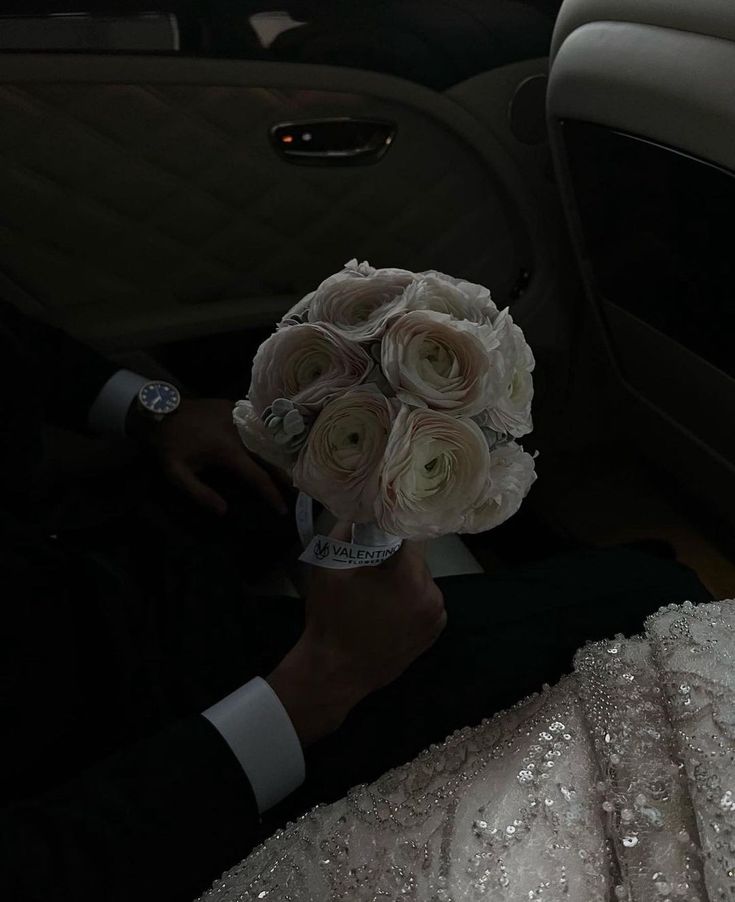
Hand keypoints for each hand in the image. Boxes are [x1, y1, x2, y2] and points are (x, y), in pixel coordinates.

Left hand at [139, 398, 288, 516]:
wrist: (160, 408)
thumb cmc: (169, 444)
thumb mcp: (177, 473)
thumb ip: (200, 493)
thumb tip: (224, 510)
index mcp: (228, 451)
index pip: (258, 477)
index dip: (272, 495)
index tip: (282, 509)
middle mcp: (240, 433)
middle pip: (271, 458)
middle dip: (285, 476)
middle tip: (296, 491)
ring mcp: (240, 417)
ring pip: (267, 439)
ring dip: (280, 455)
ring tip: (291, 470)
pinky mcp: (236, 407)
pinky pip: (257, 424)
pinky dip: (268, 437)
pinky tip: (276, 444)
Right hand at [268, 533, 445, 745]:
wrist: (335, 672)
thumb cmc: (331, 617)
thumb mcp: (329, 567)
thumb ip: (344, 530)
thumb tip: (358, 511)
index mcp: (410, 577)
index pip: (412, 535)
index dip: (395, 528)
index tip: (380, 528)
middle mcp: (432, 595)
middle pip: (417, 560)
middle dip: (397, 558)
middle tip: (371, 565)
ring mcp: (436, 617)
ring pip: (422, 581)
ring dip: (405, 580)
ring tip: (377, 591)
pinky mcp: (434, 634)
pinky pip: (426, 603)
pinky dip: (411, 601)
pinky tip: (388, 610)